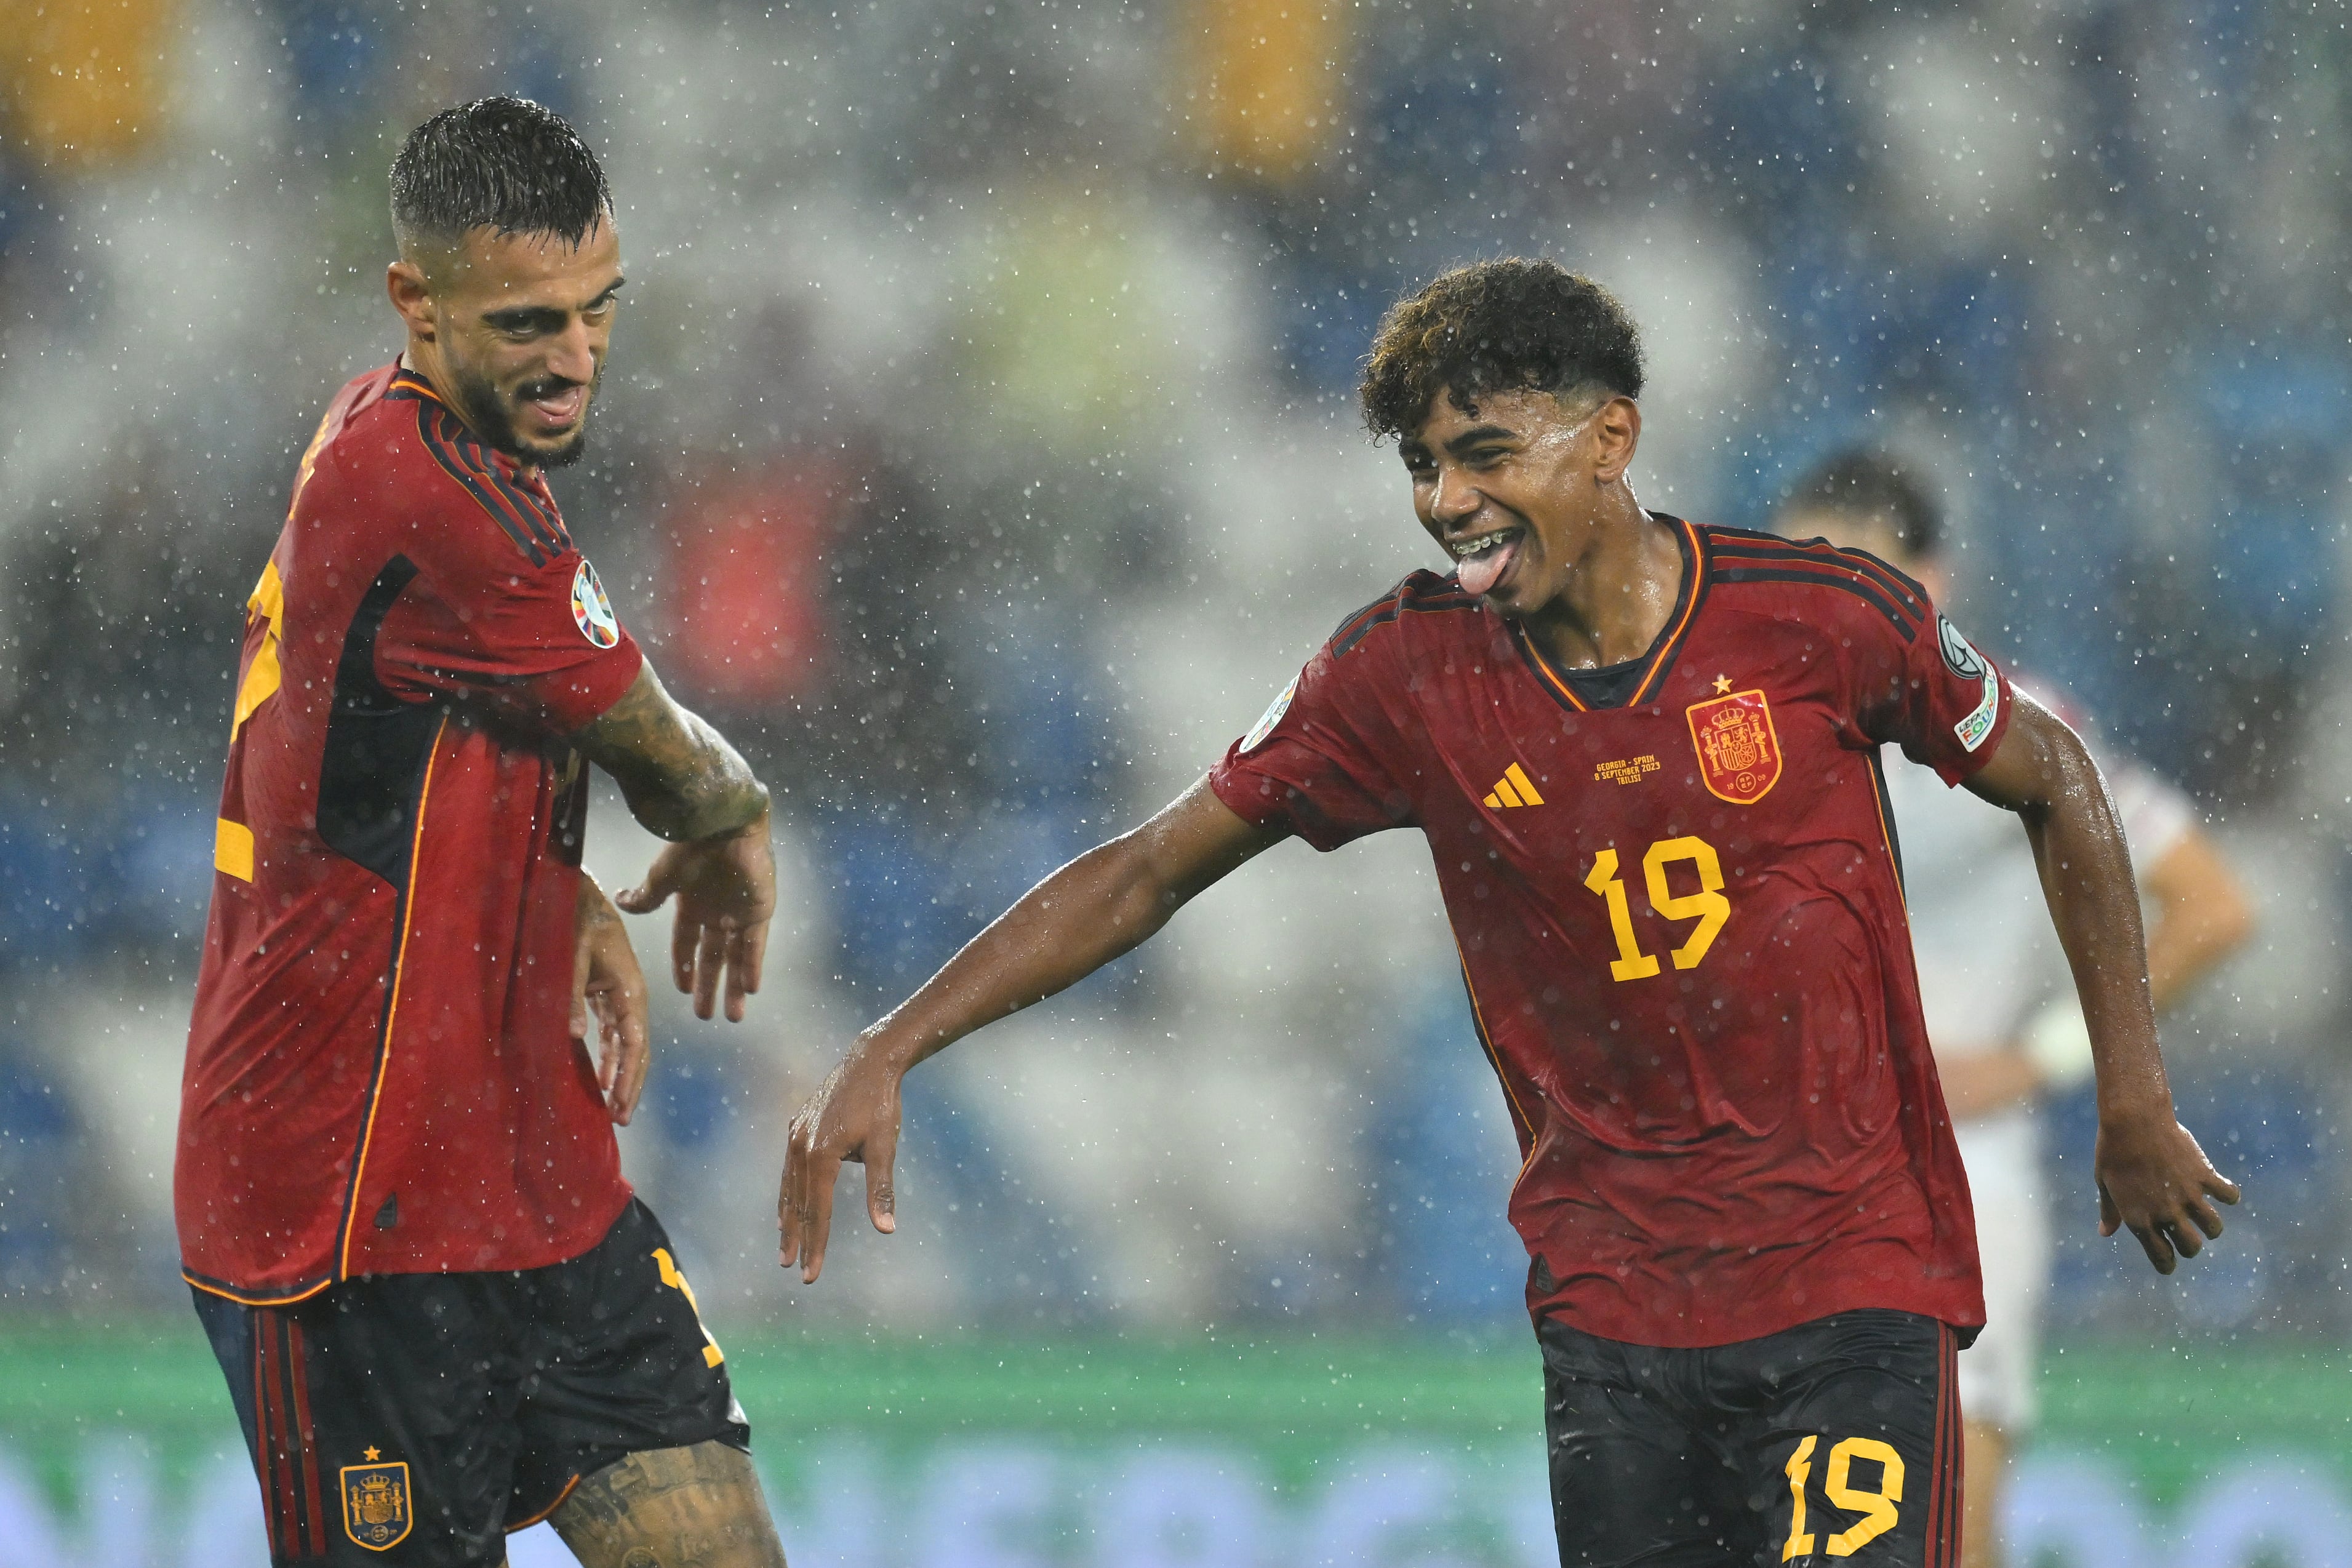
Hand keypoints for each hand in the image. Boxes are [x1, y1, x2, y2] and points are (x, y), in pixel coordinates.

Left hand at [573, 876, 650, 1124]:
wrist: (584, 898)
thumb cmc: (578, 923)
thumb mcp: (572, 956)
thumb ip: (572, 996)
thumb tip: (575, 1038)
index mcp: (631, 991)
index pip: (635, 1044)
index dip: (628, 1076)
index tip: (619, 1105)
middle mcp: (632, 999)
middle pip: (638, 1051)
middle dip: (631, 1085)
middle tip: (621, 1119)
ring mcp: (623, 999)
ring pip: (627, 1046)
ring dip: (621, 1076)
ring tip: (615, 1108)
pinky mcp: (610, 997)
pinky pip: (614, 1035)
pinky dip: (610, 1058)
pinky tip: (602, 1078)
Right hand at [616, 809, 775, 1021]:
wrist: (724, 825)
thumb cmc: (690, 848)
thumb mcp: (663, 878)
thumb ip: (646, 897)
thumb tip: (620, 900)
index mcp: (691, 906)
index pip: (686, 945)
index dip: (684, 968)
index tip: (682, 991)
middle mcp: (715, 913)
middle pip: (712, 959)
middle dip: (708, 988)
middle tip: (705, 1016)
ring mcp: (739, 914)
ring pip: (735, 958)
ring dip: (734, 987)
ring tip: (733, 1016)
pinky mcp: (760, 911)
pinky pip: (757, 947)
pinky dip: (754, 967)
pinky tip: (752, 990)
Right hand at [779, 1041, 901, 1281]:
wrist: (869, 1061)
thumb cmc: (881, 1105)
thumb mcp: (885, 1147)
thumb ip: (881, 1190)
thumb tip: (886, 1230)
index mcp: (821, 1155)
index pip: (818, 1211)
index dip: (816, 1245)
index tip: (811, 1274)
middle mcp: (801, 1147)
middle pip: (798, 1203)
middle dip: (797, 1239)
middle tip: (793, 1269)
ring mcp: (796, 1135)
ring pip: (789, 1186)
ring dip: (788, 1218)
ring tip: (785, 1245)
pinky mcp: (797, 1126)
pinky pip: (789, 1168)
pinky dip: (788, 1191)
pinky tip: (787, 1205)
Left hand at [2094, 1107, 2241, 1272]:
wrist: (2133, 1120)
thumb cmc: (2113, 1151)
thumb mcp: (2104, 1183)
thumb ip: (2110, 1211)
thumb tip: (2104, 1233)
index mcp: (2139, 1219)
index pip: (2160, 1256)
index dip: (2166, 1264)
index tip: (2169, 1263)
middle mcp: (2166, 1213)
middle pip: (2191, 1247)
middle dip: (2190, 1247)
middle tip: (2187, 1237)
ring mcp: (2188, 1196)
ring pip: (2214, 1228)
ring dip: (2211, 1227)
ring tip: (2205, 1219)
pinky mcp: (2204, 1176)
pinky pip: (2229, 1195)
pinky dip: (2229, 1195)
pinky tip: (2222, 1190)